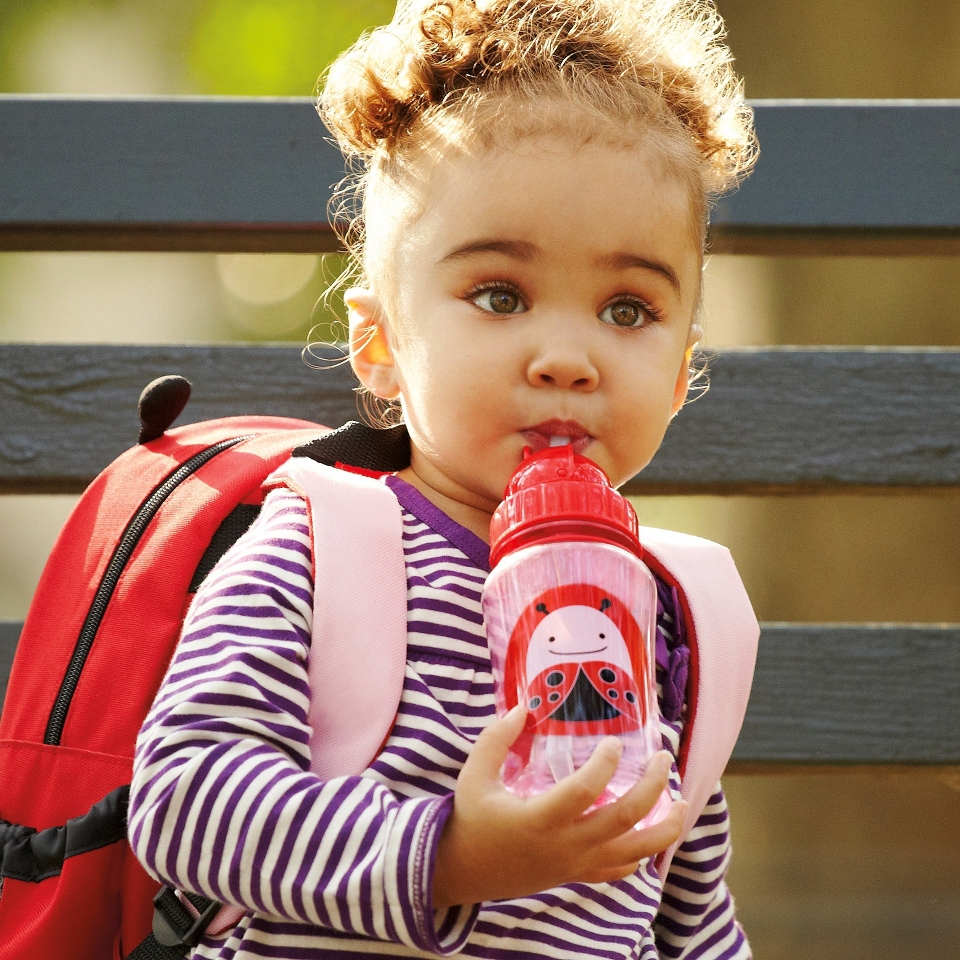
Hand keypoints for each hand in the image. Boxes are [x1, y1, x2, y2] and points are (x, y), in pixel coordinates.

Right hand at [433, 706, 686, 907]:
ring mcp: (574, 865)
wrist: (465, 870)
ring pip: (634, 852)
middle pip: (623, 820)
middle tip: (663, 758)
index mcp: (538, 819)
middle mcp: (564, 846)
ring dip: (664, 828)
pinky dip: (644, 852)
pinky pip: (620, 869)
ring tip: (681, 801)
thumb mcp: (474, 775)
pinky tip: (654, 831)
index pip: (584, 792)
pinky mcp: (577, 875)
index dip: (604, 765)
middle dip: (652, 787)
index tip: (614, 742)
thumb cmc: (471, 818)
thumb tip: (523, 707)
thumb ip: (496, 740)